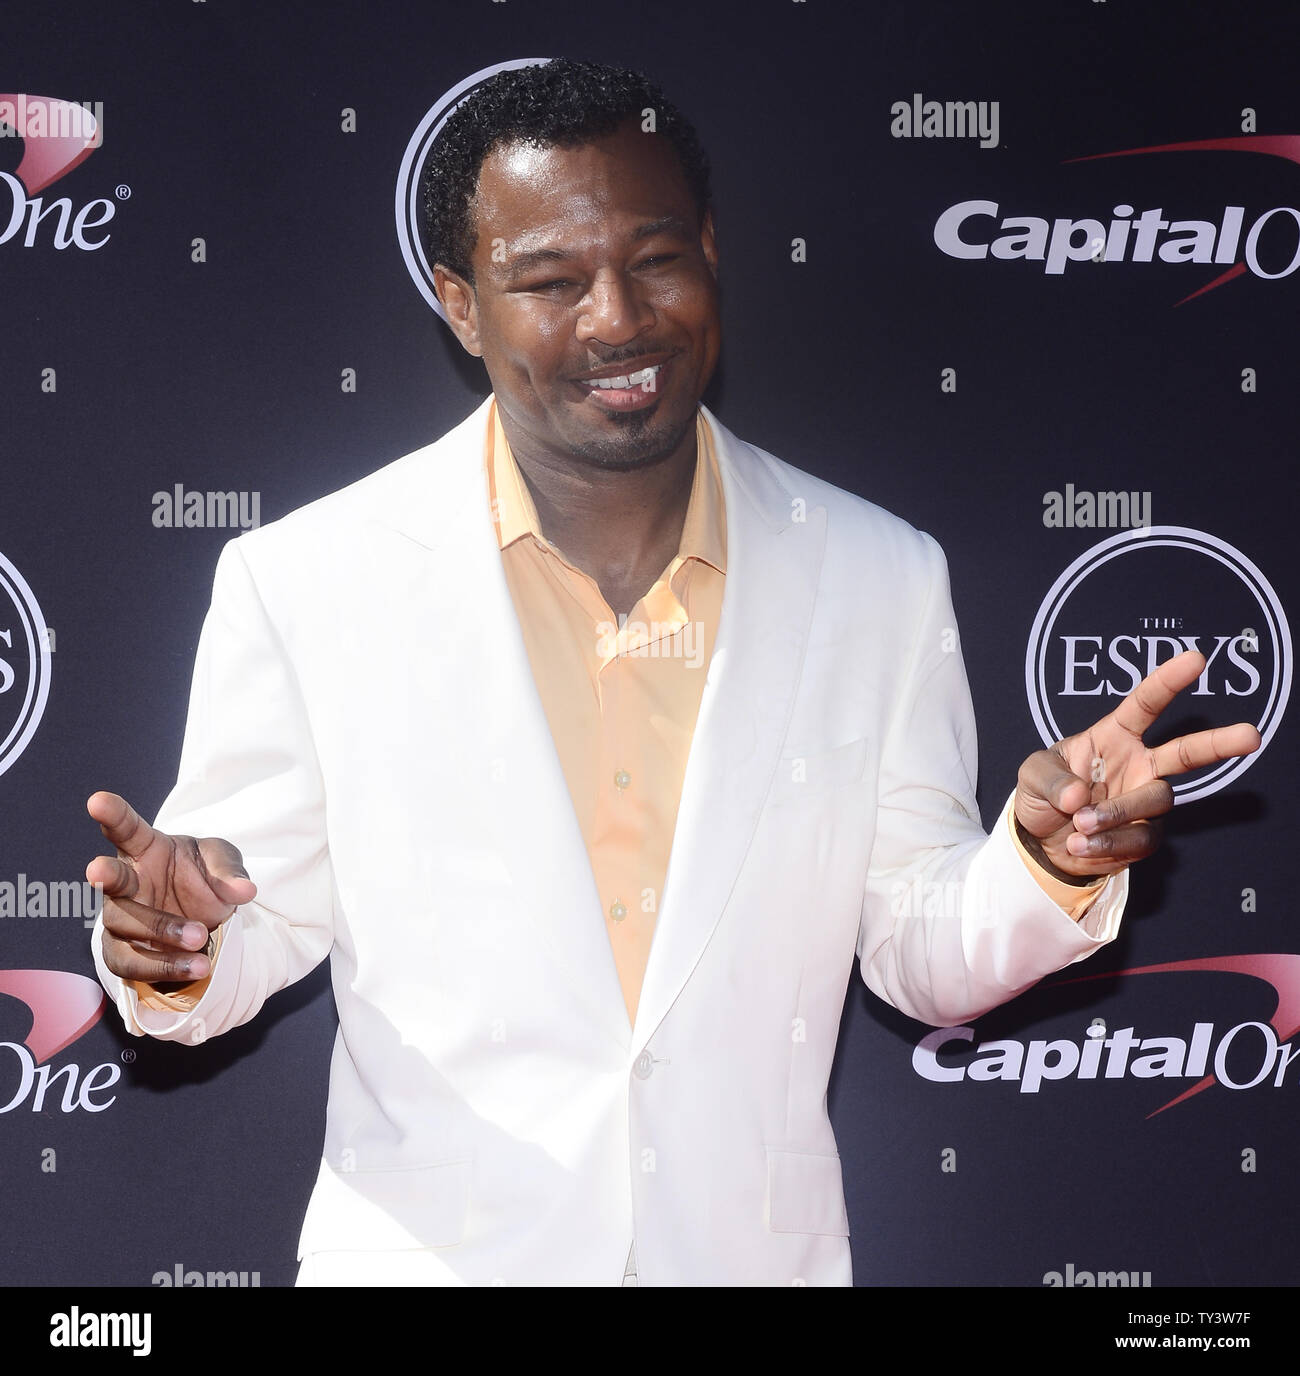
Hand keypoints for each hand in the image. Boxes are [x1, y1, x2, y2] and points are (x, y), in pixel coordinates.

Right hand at [86, 791, 255, 983]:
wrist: (205, 923)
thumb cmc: (205, 879)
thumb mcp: (224, 864)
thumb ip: (230, 871)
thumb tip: (245, 890)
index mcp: (146, 850)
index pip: (127, 829)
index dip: (112, 815)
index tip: (97, 801)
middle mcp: (129, 882)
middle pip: (111, 880)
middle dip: (104, 875)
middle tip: (97, 869)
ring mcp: (122, 918)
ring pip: (125, 925)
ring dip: (161, 931)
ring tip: (201, 937)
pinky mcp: (124, 953)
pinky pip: (132, 964)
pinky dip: (163, 967)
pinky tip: (196, 965)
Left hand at [1014, 650, 1260, 881]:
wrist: (1041, 843)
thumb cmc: (1042, 795)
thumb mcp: (1032, 775)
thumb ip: (1051, 779)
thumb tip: (1078, 798)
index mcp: (1113, 737)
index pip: (1145, 705)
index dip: (1168, 682)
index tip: (1195, 660)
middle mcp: (1138, 765)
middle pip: (1187, 752)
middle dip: (1219, 742)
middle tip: (1250, 735)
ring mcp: (1144, 800)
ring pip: (1156, 800)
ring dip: (1117, 813)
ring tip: (1080, 824)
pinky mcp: (1144, 835)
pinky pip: (1142, 838)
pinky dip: (1109, 844)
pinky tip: (1080, 845)